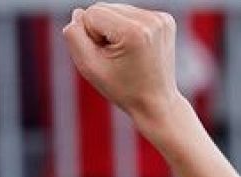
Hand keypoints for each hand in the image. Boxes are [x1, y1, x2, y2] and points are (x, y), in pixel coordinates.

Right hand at [62, 4, 183, 127]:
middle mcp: (151, 19)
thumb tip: (78, 14)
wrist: (155, 102)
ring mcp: (161, 18)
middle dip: (101, 30)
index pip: (92, 12)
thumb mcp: (90, 68)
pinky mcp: (165, 19)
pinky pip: (132, 13)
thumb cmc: (122, 89)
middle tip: (114, 56)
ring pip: (117, 9)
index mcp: (134, 31)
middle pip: (105, 7)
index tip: (105, 57)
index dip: (90, 36)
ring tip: (125, 53)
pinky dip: (127, 28)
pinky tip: (134, 48)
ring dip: (113, 29)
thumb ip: (75, 38)